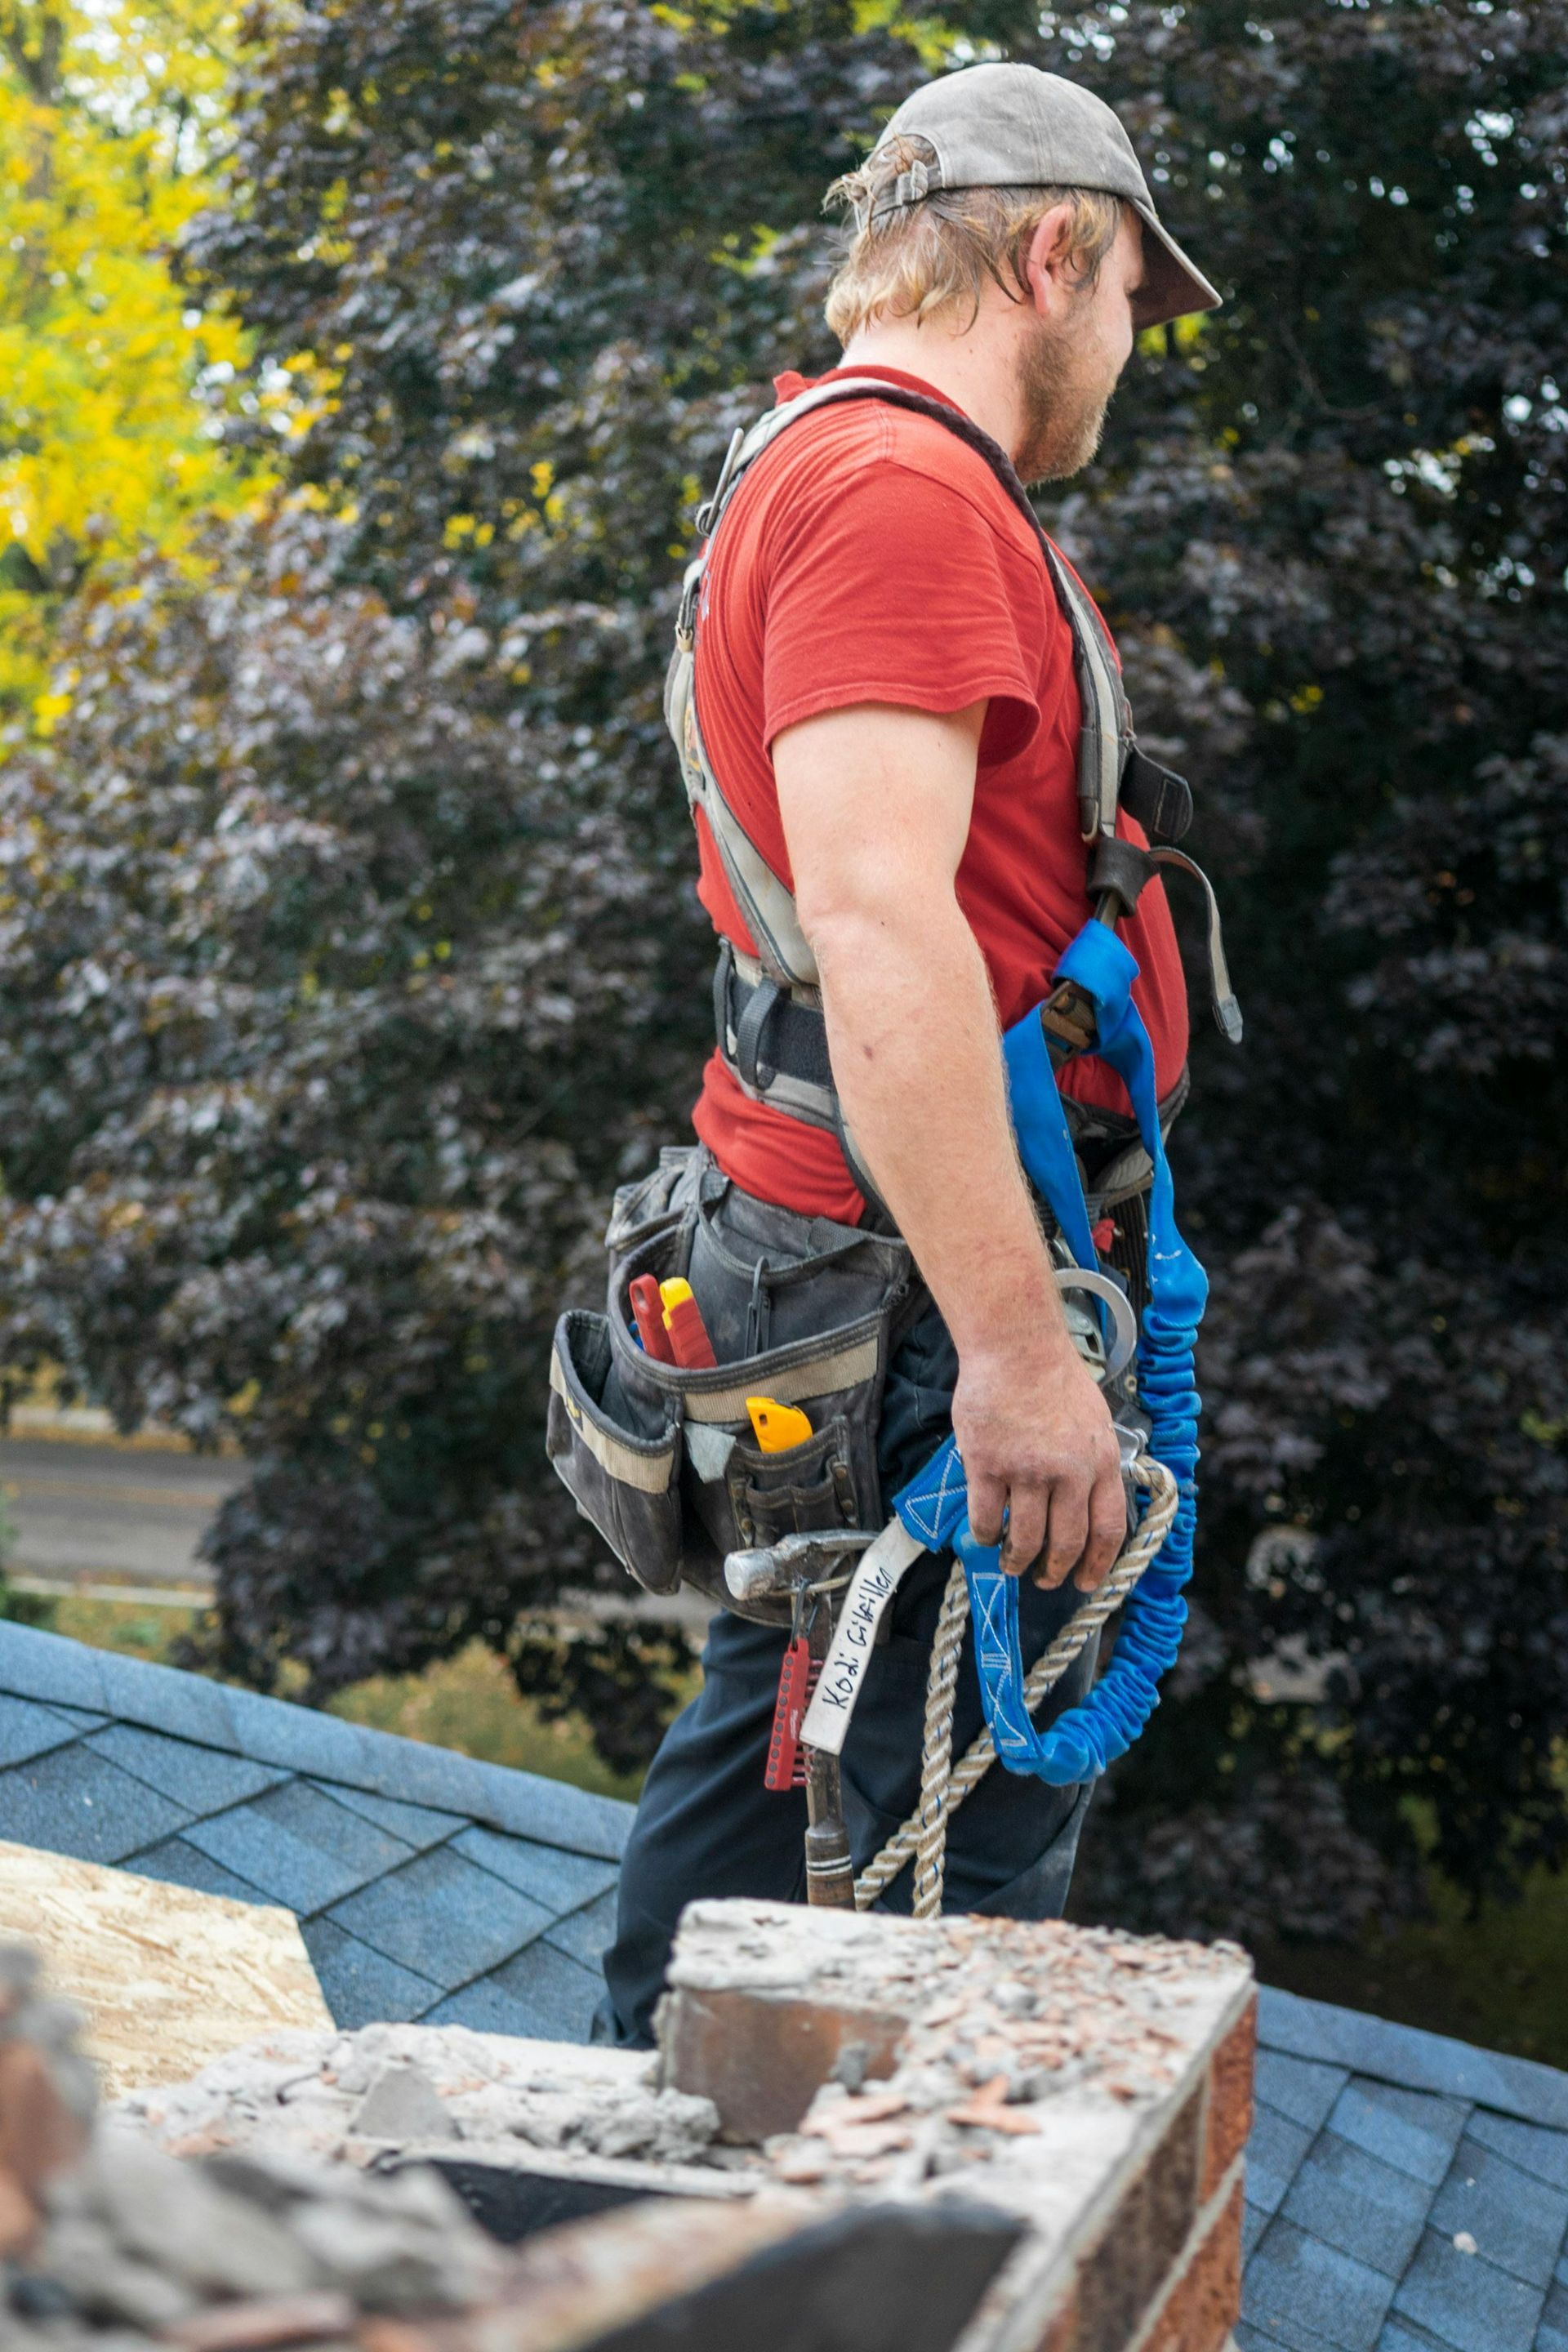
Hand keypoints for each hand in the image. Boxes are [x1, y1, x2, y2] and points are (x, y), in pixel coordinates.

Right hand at [951, 1331, 1125, 1591]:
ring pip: (1026, 1538)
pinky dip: (986, 1535)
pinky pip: (987, 1517)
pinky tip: (985, 1536)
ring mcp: (1027, 1471)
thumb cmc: (1053, 1375)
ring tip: (1011, 1564)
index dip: (1098, 1564)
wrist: (1016, 1347)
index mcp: (1101, 1461)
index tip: (1087, 1580)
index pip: (1107, 1529)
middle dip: (1056, 1570)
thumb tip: (1091, 1499)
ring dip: (1018, 1560)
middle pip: (1067, 1541)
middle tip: (1046, 1580)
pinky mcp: (989, 1465)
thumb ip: (1095, 1461)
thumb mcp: (1095, 1419)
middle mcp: (1069, 1472)